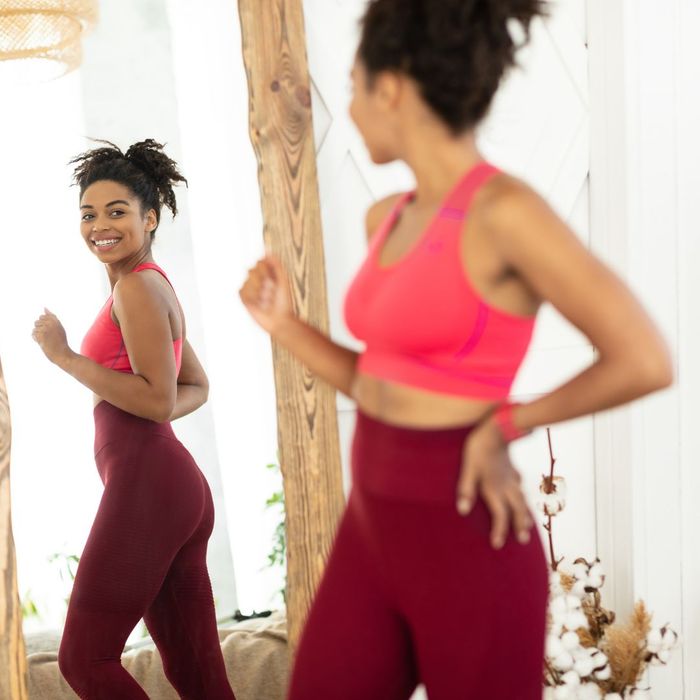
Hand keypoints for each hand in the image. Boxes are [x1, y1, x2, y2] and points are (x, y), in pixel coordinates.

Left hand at [32, 308, 71, 365]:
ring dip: (38, 335)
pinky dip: (36, 339)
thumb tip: (44, 308)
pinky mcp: (41, 334)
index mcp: (56, 321)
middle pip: (37, 321)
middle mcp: (51, 323)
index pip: (43, 316)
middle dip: (40, 329)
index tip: (49, 331)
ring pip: (35, 328)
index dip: (44, 324)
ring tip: (46, 340)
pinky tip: (43, 343)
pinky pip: (33, 334)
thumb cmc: (61, 342)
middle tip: (48, 336)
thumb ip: (52, 317)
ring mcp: (46, 328)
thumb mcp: (59, 328)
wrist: (62, 353)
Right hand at [239, 255, 294, 334]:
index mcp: (268, 274)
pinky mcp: (245, 298)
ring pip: (248, 280)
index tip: (274, 280)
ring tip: (266, 300)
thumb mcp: (283, 280)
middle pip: (252, 270)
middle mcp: (258, 280)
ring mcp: (251, 289)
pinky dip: (251, 297)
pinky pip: (242, 291)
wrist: (280, 320)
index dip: (266, 270)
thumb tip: (266, 250)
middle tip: (271, 292)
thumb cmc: (284, 302)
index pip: (260, 262)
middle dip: (264, 281)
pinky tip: (258, 304)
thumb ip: (276, 264)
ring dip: (259, 291)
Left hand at [457, 418, 532, 548]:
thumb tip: (463, 511)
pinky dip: (521, 492)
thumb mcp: (468, 468)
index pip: (500, 515)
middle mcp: (506, 486)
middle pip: (516, 510)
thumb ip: (466, 489)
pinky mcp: (511, 467)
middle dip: (519, 526)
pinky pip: (519, 484)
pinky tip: (521, 490)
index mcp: (495, 488)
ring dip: (525, 512)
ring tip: (528, 524)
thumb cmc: (479, 448)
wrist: (497, 428)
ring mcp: (511, 476)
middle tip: (523, 541)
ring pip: (522, 498)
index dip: (499, 531)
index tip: (497, 545)